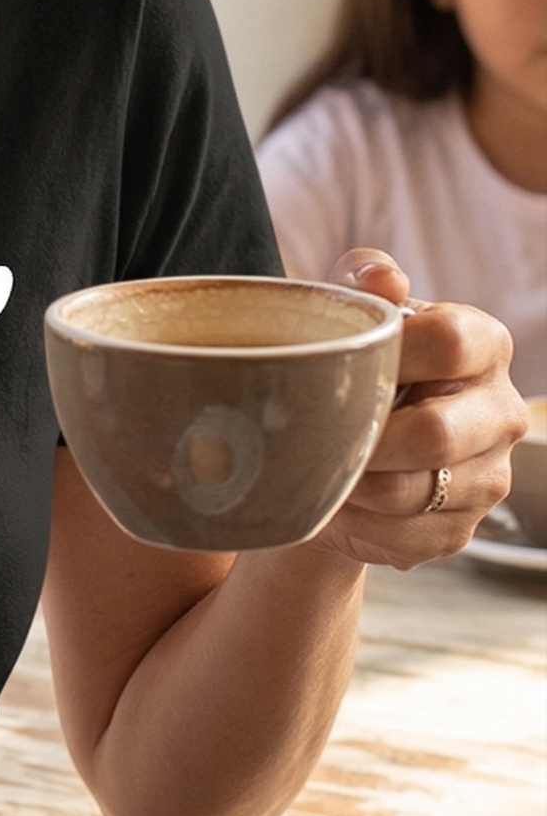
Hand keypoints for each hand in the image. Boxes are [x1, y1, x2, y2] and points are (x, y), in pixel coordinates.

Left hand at [313, 249, 526, 569]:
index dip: (390, 355)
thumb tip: (381, 278)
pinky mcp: (461, 530)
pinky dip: (354, 524)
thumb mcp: (348, 318)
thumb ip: (361, 283)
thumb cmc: (348, 372)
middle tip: (313, 435)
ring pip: (411, 493)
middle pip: (435, 433)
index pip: (450, 343)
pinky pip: (401, 537)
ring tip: (318, 468)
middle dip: (363, 439)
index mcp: (483, 345)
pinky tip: (336, 502)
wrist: (339, 452)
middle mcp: (501, 412)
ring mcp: (490, 476)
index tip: (340, 364)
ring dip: (350, 485)